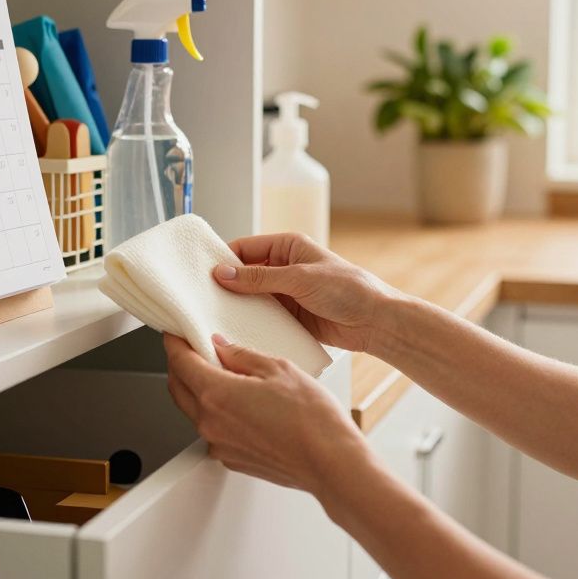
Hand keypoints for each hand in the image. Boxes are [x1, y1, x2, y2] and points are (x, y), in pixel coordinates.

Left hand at [163, 331, 369, 494]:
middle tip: (195, 349)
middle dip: (180, 366)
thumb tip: (221, 347)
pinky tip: (242, 404)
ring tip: (225, 375)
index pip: (179, 362)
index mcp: (217, 395)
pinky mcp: (232, 459)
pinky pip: (214, 430)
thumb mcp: (278, 368)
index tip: (176, 334)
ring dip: (199, 390)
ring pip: (195, 411)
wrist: (330, 462)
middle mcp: (210, 423)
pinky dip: (217, 413)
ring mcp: (220, 445)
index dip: (174, 343)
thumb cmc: (312, 419)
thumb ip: (242, 355)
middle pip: (178, 388)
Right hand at [213, 232, 404, 353]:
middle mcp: (285, 268)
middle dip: (227, 286)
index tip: (203, 274)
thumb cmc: (349, 290)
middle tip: (202, 298)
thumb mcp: (299, 279)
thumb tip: (224, 273)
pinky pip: (264, 318)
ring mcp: (287, 294)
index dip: (224, 260)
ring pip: (252, 298)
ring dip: (238, 307)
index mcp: (288, 247)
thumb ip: (260, 278)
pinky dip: (251, 324)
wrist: (374, 322)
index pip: (245, 249)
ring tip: (214, 316)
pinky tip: (238, 331)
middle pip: (245, 275)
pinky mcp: (291, 317)